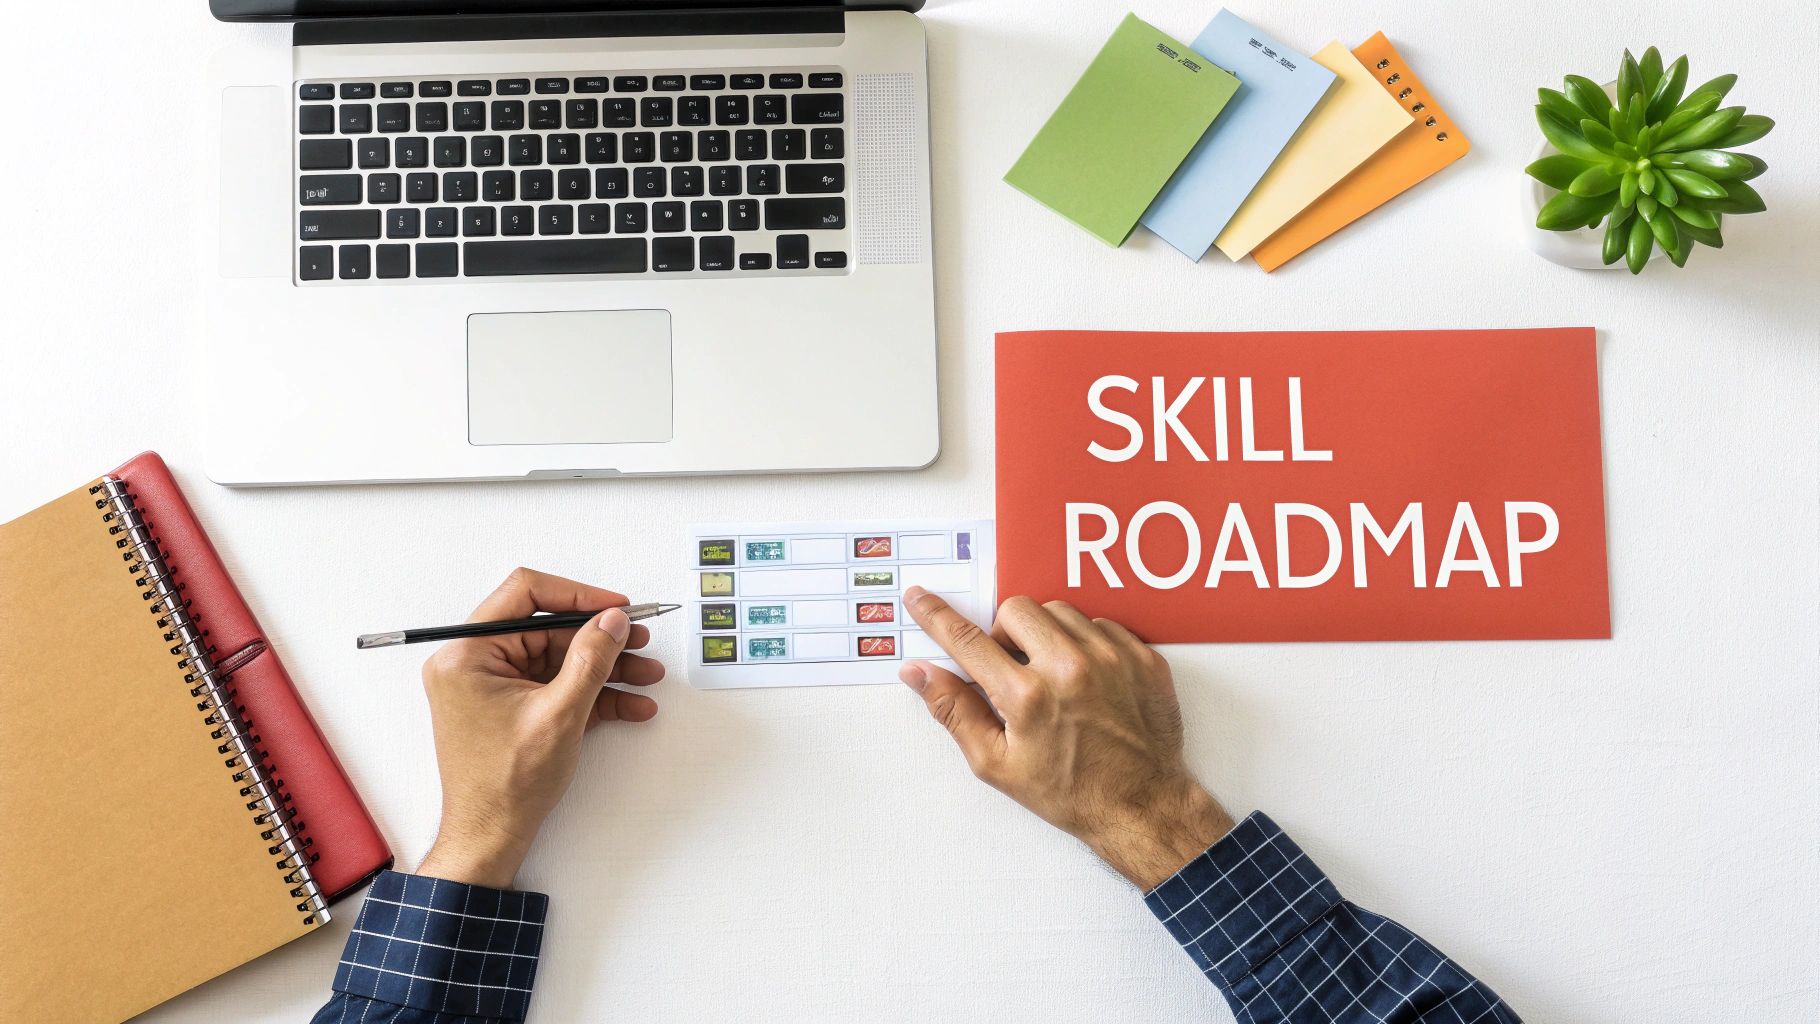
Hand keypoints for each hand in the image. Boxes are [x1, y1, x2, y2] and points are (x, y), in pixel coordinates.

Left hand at [415, 568, 665, 888]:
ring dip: (605, 667)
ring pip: (559, 659)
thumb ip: (591, 659)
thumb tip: (613, 620)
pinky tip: (630, 703)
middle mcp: (474, 664)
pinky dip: (592, 693)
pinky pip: (556, 685)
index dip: (577, 595)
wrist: (490, 838)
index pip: (525, 595)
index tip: (615, 607)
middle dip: (601, 639)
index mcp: (467, 655)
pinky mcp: (512, 707)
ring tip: (646, 675)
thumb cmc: (505, 785)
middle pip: (549, 629)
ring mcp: (493, 686)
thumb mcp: (560, 714)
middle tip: (640, 640)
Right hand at [899, 587, 1233, 889]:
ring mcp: (1112, 658)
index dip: (936, 616)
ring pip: (1059, 610)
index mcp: (1028, 697)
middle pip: (1016, 609)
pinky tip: (1086, 678)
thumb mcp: (997, 764)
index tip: (920, 598)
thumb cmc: (1069, 791)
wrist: (1141, 806)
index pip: (968, 640)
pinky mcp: (1142, 657)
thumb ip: (954, 711)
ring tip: (1053, 675)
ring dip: (1046, 634)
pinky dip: (1086, 643)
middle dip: (1005, 632)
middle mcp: (1070, 668)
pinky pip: (1101, 623)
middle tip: (1012, 668)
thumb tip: (919, 673)